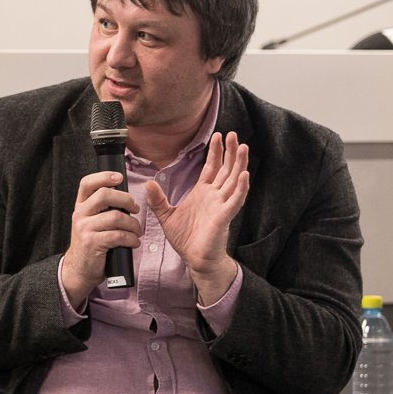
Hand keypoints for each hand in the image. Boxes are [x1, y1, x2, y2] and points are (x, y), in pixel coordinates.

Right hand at [62, 171, 141, 307]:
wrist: (79, 269)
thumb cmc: (91, 243)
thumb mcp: (91, 222)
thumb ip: (102, 208)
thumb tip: (125, 197)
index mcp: (80, 206)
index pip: (87, 183)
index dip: (104, 176)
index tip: (119, 177)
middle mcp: (80, 214)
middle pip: (105, 195)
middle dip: (126, 200)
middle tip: (135, 209)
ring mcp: (84, 228)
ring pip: (116, 217)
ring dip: (133, 224)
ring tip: (137, 231)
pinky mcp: (92, 242)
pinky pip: (118, 235)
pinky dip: (131, 238)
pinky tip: (134, 242)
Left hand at [145, 131, 248, 303]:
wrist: (195, 260)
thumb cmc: (186, 239)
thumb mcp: (166, 216)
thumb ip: (158, 200)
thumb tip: (149, 183)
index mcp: (203, 193)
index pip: (211, 168)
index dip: (215, 152)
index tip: (216, 135)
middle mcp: (215, 196)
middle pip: (225, 169)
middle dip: (229, 151)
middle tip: (232, 133)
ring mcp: (222, 205)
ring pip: (234, 180)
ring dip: (239, 164)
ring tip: (242, 147)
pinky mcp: (225, 217)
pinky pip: (235, 200)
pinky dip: (240, 188)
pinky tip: (244, 175)